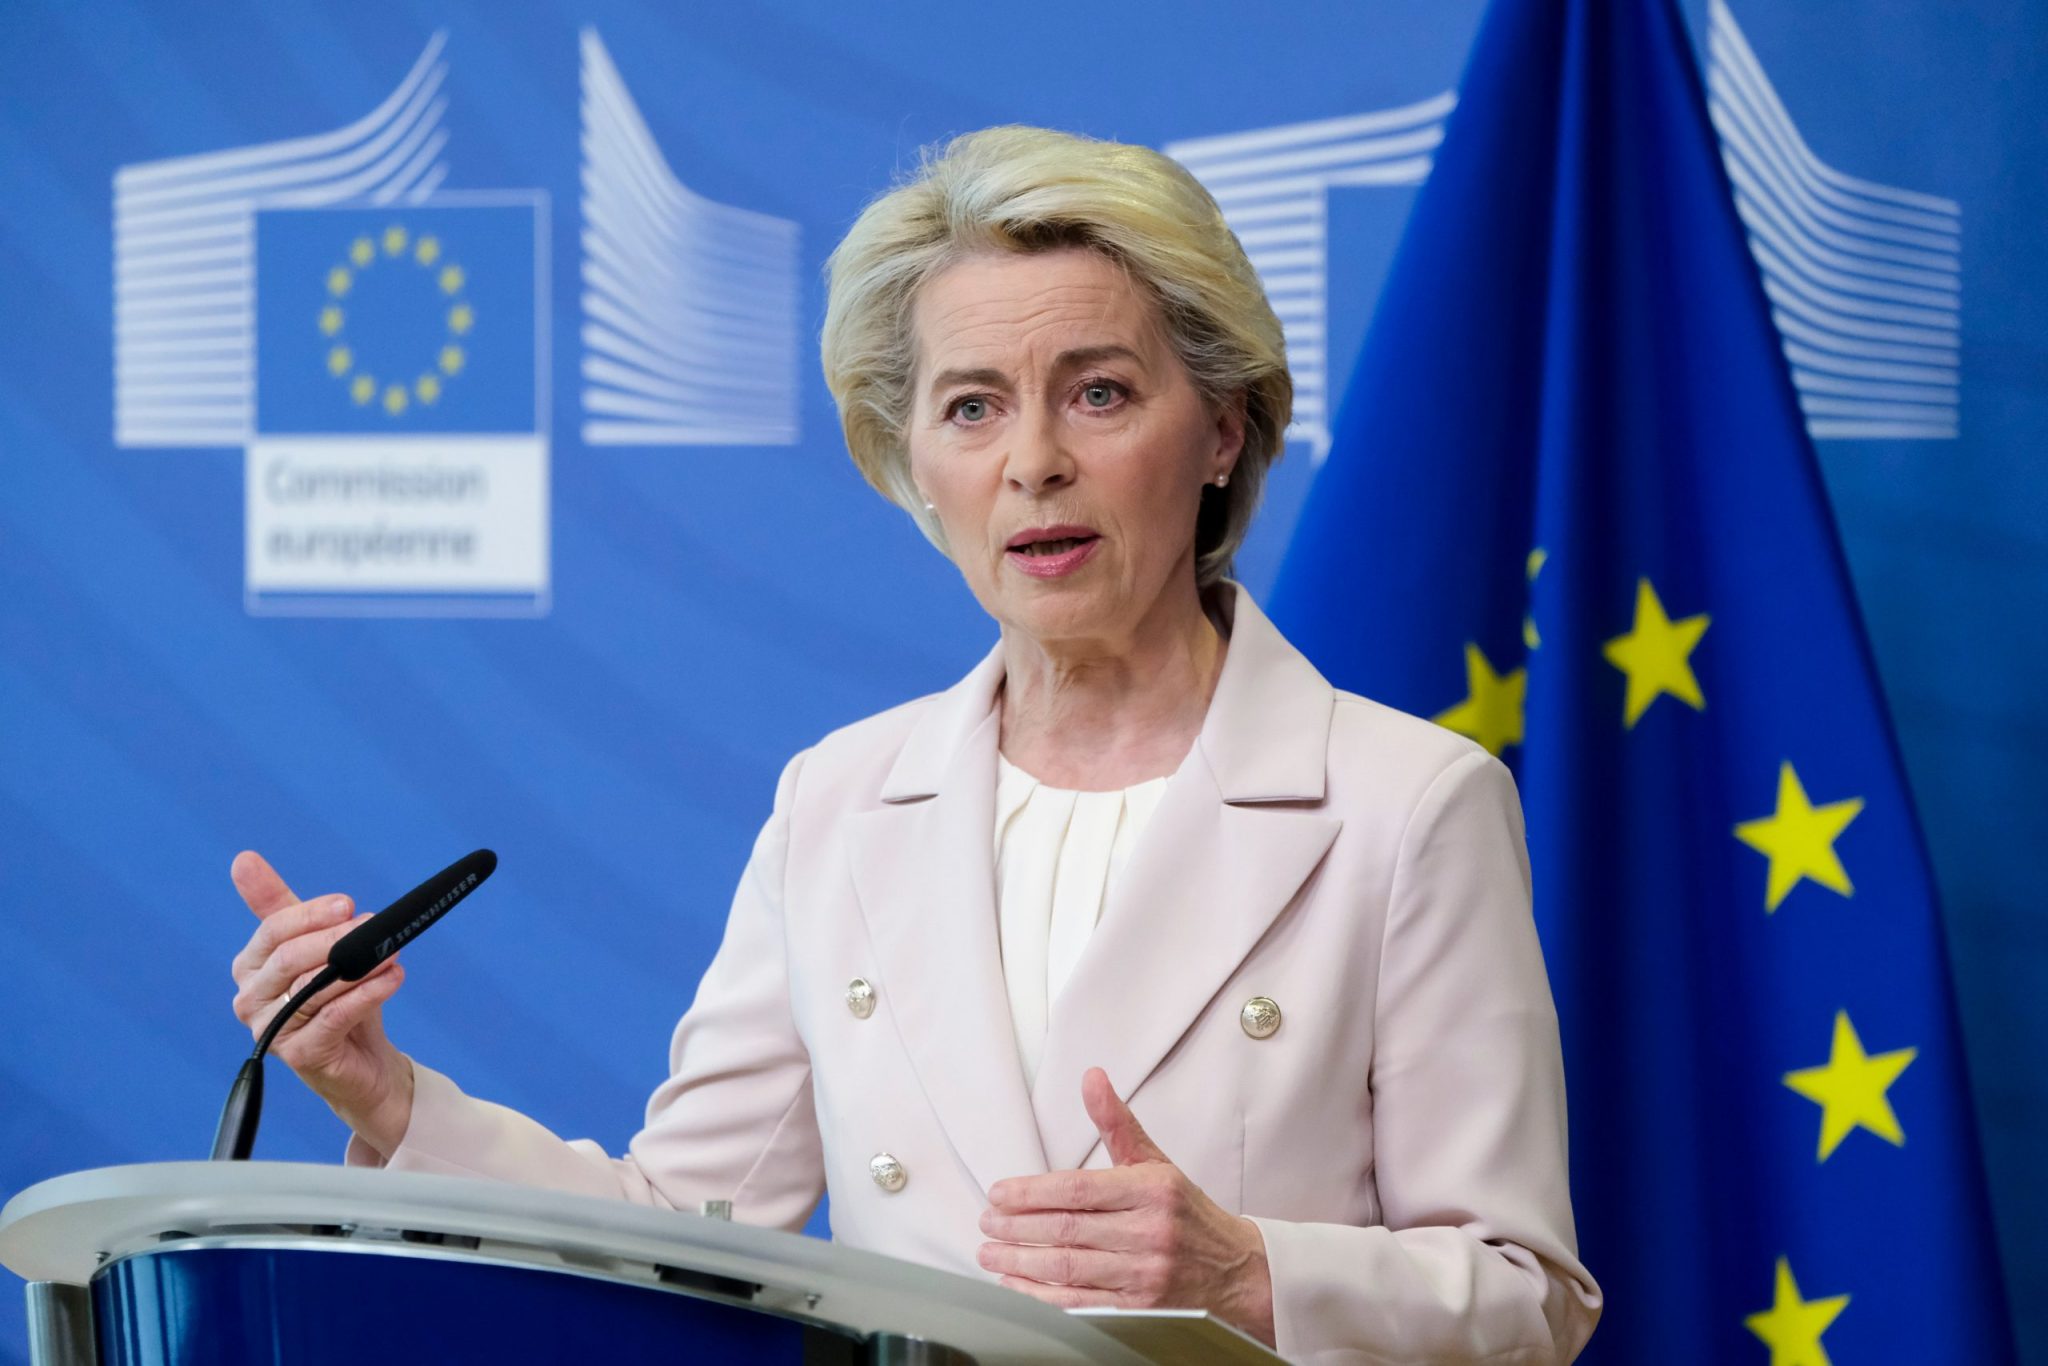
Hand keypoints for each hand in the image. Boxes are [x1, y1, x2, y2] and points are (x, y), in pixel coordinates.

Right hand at [228, 850, 413, 1156]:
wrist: (363, 1059)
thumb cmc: (337, 997)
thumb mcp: (315, 947)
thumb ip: (282, 907)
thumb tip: (243, 859)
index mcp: (249, 968)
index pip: (272, 932)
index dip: (309, 915)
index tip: (347, 904)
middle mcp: (250, 1000)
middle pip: (288, 959)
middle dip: (334, 938)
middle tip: (374, 924)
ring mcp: (272, 1031)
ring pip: (313, 988)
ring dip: (359, 965)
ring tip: (393, 952)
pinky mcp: (300, 1055)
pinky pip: (334, 1016)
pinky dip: (367, 993)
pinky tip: (393, 978)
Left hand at [978, 1067, 1274, 1346]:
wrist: (1235, 1271)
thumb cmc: (1186, 1214)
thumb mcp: (1156, 1163)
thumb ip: (1117, 1124)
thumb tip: (1092, 1078)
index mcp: (1152, 1190)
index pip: (1080, 1189)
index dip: (1033, 1192)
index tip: (999, 1193)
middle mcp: (1150, 1232)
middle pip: (1069, 1230)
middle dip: (1018, 1227)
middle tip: (986, 1222)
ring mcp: (1145, 1275)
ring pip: (1070, 1268)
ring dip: (1021, 1262)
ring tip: (990, 1252)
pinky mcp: (1140, 1310)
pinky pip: (1082, 1304)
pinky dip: (1043, 1297)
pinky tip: (1017, 1284)